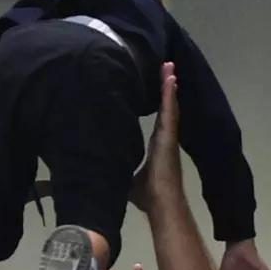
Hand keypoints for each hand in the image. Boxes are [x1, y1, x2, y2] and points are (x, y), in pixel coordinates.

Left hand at [131, 62, 179, 212]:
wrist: (161, 203)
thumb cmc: (147, 196)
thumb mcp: (128, 180)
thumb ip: (119, 171)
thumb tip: (99, 174)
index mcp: (158, 146)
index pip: (159, 119)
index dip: (161, 103)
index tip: (161, 86)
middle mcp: (165, 138)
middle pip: (166, 107)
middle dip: (166, 87)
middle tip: (167, 67)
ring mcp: (168, 136)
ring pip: (169, 105)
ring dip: (169, 85)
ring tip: (169, 66)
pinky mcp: (169, 137)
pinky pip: (170, 111)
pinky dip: (170, 95)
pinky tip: (171, 79)